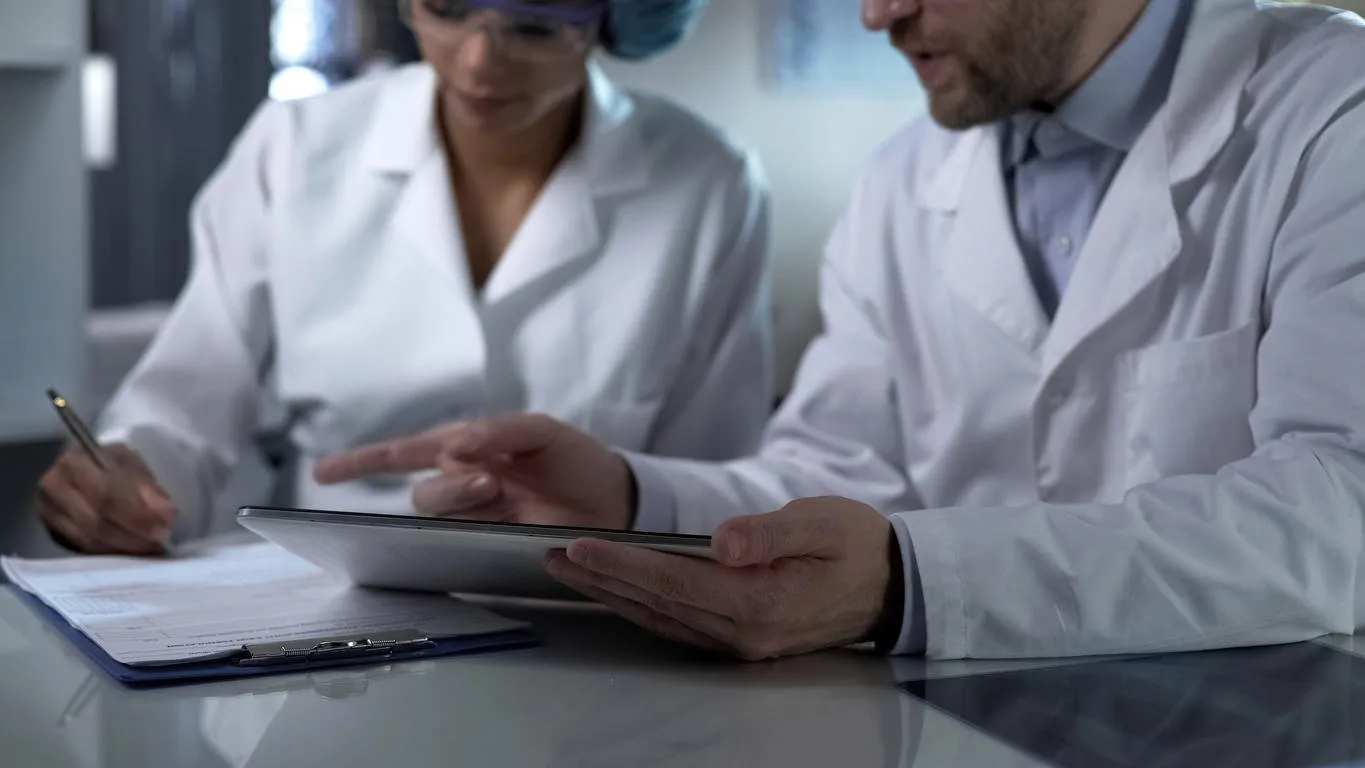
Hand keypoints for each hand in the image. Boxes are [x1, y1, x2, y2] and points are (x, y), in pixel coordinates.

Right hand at [37, 444, 176, 554]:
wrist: (81, 470)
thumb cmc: (110, 464)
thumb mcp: (131, 463)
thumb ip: (146, 486)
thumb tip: (164, 512)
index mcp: (74, 462)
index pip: (106, 494)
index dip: (138, 512)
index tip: (168, 520)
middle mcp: (53, 488)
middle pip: (97, 521)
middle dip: (135, 532)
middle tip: (163, 537)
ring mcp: (49, 512)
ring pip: (91, 538)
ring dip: (127, 545)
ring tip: (154, 545)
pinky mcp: (53, 531)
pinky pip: (85, 548)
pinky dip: (114, 551)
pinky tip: (135, 549)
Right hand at [314, 415, 634, 529]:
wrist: (619, 504)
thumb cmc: (578, 461)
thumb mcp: (543, 434)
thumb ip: (499, 434)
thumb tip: (457, 444)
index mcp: (468, 449)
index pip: (404, 453)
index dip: (362, 462)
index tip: (322, 474)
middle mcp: (463, 485)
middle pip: (423, 494)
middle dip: (447, 487)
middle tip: (488, 484)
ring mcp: (476, 521)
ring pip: (437, 521)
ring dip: (457, 505)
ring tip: (494, 497)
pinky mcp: (491, 548)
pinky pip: (459, 549)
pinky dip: (458, 544)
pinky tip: (476, 541)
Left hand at [545, 497, 899, 660]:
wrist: (892, 586)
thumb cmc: (858, 545)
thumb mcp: (822, 523)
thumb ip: (770, 532)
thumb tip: (723, 541)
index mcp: (761, 601)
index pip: (675, 581)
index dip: (624, 563)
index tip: (582, 547)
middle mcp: (745, 631)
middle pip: (657, 603)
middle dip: (602, 579)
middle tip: (554, 556)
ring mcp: (741, 641)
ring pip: (661, 618)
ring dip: (613, 595)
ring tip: (570, 572)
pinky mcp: (741, 638)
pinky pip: (678, 625)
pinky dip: (641, 608)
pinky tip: (617, 593)